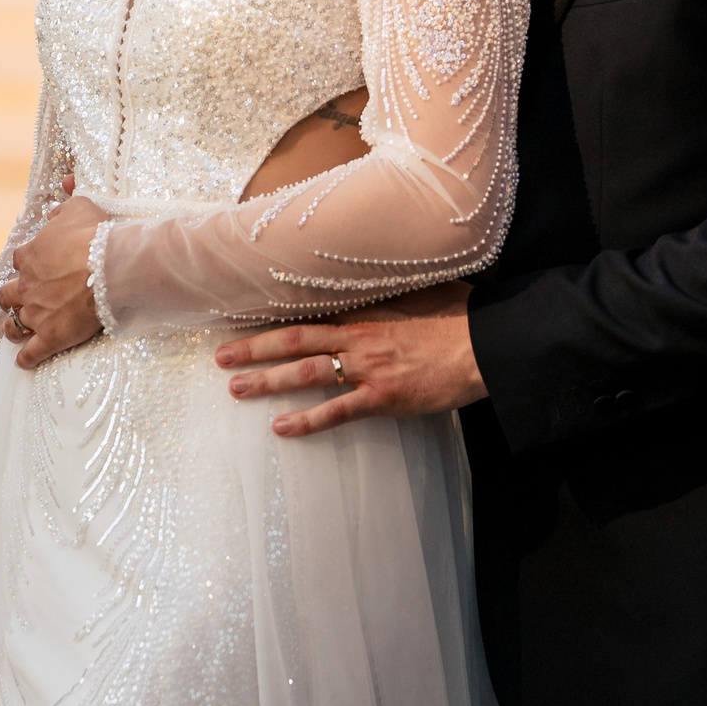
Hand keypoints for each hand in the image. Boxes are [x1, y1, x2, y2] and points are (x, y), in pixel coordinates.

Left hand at [0, 192, 106, 368]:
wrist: (111, 266)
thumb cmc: (97, 234)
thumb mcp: (80, 206)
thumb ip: (67, 200)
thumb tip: (64, 185)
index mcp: (31, 254)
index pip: (19, 260)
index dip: (27, 264)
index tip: (34, 267)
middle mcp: (27, 284)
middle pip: (7, 294)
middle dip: (12, 298)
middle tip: (20, 300)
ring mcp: (36, 312)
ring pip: (13, 324)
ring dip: (14, 327)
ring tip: (15, 331)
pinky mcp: (50, 336)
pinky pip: (31, 353)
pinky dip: (26, 358)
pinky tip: (24, 362)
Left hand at [214, 280, 484, 434]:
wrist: (486, 342)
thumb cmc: (459, 313)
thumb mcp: (418, 288)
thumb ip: (388, 289)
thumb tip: (374, 278)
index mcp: (363, 310)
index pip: (306, 313)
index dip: (272, 317)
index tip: (241, 319)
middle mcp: (357, 337)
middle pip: (294, 341)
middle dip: (254, 349)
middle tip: (220, 358)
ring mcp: (368, 368)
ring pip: (306, 374)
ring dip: (268, 381)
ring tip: (235, 389)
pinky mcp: (383, 397)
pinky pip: (337, 411)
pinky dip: (307, 420)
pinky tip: (281, 428)